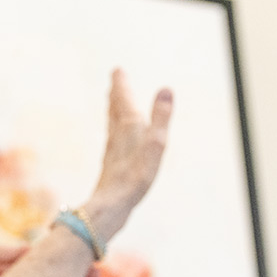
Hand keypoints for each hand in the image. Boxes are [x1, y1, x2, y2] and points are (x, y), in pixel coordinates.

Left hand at [82, 68, 172, 243]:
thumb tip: (165, 88)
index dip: (121, 85)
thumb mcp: (154, 144)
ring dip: (114, 111)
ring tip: (114, 104)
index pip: (123, 100)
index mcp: (127, 128)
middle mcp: (116, 137)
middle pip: (115, 110)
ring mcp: (112, 152)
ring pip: (112, 126)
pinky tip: (116, 141)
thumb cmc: (135, 177)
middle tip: (114, 80)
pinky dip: (115, 132)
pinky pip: (114, 142)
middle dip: (116, 94)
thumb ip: (160, 117)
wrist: (111, 206)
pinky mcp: (112, 167)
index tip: (117, 70)